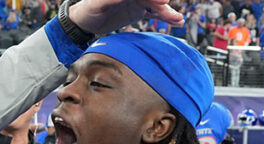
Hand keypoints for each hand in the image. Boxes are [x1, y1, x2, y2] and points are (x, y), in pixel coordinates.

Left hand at [68, 0, 182, 34]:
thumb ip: (110, 0)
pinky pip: (155, 13)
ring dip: (167, 12)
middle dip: (161, 3)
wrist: (86, 22)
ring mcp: (139, 1)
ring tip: (177, 19)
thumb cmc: (88, 10)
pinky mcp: (140, 10)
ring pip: (156, 5)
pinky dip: (165, 17)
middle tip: (166, 6)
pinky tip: (176, 22)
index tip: (161, 1)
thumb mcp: (97, 4)